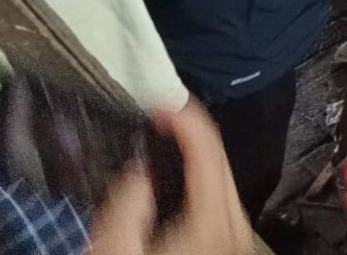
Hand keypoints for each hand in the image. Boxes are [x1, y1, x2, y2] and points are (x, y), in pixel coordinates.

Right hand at [84, 103, 252, 254]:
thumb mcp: (113, 253)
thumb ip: (125, 204)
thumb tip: (140, 171)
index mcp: (212, 222)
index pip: (209, 148)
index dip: (184, 116)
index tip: (155, 106)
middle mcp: (234, 229)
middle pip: (220, 159)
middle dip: (188, 133)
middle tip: (154, 119)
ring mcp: (234, 241)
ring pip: (221, 180)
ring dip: (193, 157)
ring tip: (159, 142)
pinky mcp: (225, 249)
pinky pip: (217, 201)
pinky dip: (197, 181)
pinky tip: (170, 181)